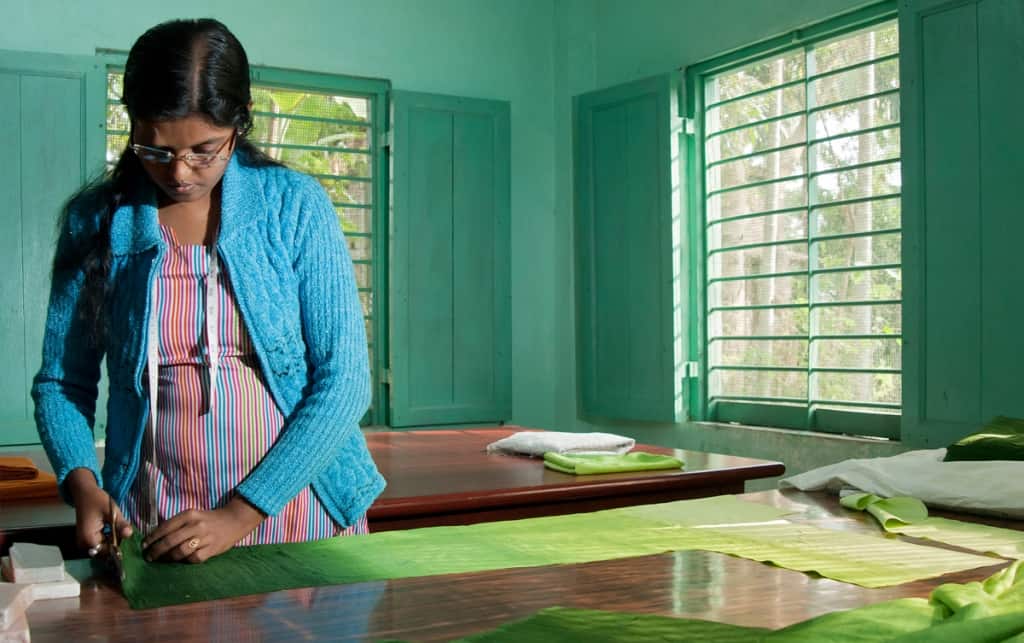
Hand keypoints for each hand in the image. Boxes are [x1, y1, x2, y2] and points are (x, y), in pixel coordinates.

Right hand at [65, 468, 132, 555]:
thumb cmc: (97, 501)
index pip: (107, 552)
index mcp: (88, 539)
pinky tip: (111, 528)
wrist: (84, 493)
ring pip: (103, 549)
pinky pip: (99, 544)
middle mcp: (83, 544)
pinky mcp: (86, 539)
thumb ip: (121, 525)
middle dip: (116, 543)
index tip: (126, 537)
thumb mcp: (112, 512)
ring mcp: (83, 543)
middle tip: (123, 530)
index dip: (118, 547)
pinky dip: (108, 538)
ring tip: (116, 526)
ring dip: (112, 541)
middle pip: (105, 552)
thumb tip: (129, 534)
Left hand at [141, 496, 264, 563]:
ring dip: (168, 558)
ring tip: (163, 560)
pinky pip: (194, 558)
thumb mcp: (193, 515)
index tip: (144, 545)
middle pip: (170, 541)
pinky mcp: (213, 548)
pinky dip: (186, 561)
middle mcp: (196, 525)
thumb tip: (156, 538)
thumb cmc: (209, 519)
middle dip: (156, 551)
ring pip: (180, 551)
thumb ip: (177, 524)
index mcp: (189, 514)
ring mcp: (205, 537)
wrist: (234, 520)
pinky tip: (182, 561)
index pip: (165, 527)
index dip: (152, 538)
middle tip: (149, 557)